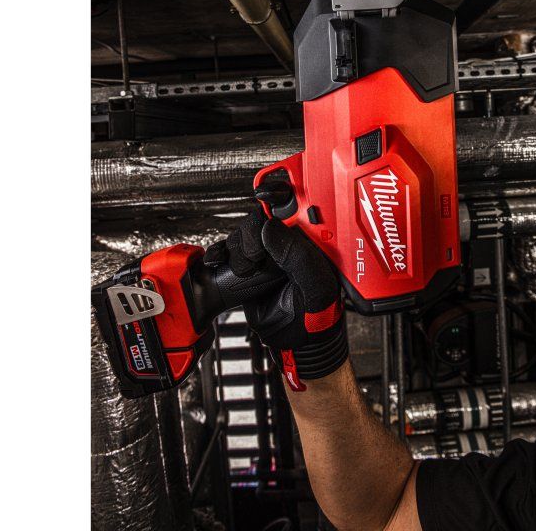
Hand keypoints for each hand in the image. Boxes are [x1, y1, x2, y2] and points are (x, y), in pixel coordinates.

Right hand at [204, 207, 347, 390]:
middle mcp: (288, 242)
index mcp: (311, 240)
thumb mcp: (315, 287)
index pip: (298, 204)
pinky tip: (217, 261)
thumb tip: (272, 227)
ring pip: (242, 233)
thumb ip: (298, 256)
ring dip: (238, 249)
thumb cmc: (318, 316)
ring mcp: (266, 254)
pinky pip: (226, 252)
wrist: (298, 345)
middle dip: (252, 232)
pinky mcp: (246, 267)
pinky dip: (218, 254)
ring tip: (248, 271)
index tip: (266, 192)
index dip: (281, 191)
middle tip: (256, 255)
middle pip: (261, 216)